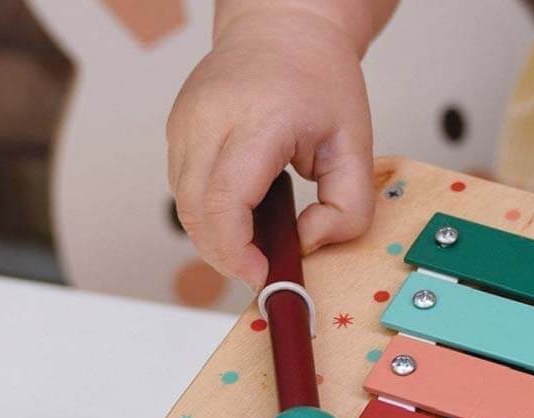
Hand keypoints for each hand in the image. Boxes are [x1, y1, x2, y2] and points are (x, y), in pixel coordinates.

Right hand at [167, 7, 374, 288]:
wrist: (282, 27)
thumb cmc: (318, 80)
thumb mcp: (356, 146)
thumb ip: (348, 209)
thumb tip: (308, 242)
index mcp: (255, 119)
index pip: (224, 201)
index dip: (237, 252)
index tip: (264, 274)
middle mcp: (208, 119)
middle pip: (194, 213)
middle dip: (226, 257)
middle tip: (264, 270)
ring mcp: (184, 124)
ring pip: (184, 208)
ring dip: (217, 240)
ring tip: (258, 241)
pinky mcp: (177, 133)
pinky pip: (184, 192)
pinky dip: (210, 218)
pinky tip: (244, 216)